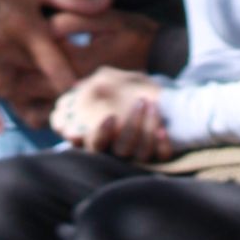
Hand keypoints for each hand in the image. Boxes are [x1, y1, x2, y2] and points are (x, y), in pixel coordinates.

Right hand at [0, 0, 152, 118]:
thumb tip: (109, 1)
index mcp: (27, 26)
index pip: (55, 65)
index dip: (70, 85)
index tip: (85, 99)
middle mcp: (4, 44)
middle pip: (32, 82)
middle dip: (48, 96)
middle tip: (68, 113)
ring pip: (8, 91)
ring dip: (24, 104)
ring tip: (43, 118)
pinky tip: (2, 125)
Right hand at [51, 64, 173, 160]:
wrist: (155, 93)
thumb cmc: (125, 87)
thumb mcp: (109, 82)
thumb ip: (92, 86)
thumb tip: (77, 87)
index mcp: (104, 136)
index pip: (95, 144)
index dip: (101, 135)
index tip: (111, 118)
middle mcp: (120, 148)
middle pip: (120, 150)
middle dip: (131, 128)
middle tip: (139, 103)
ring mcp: (139, 153)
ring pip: (141, 153)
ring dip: (148, 129)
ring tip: (153, 104)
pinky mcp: (159, 155)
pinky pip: (161, 157)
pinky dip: (162, 145)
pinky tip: (163, 130)